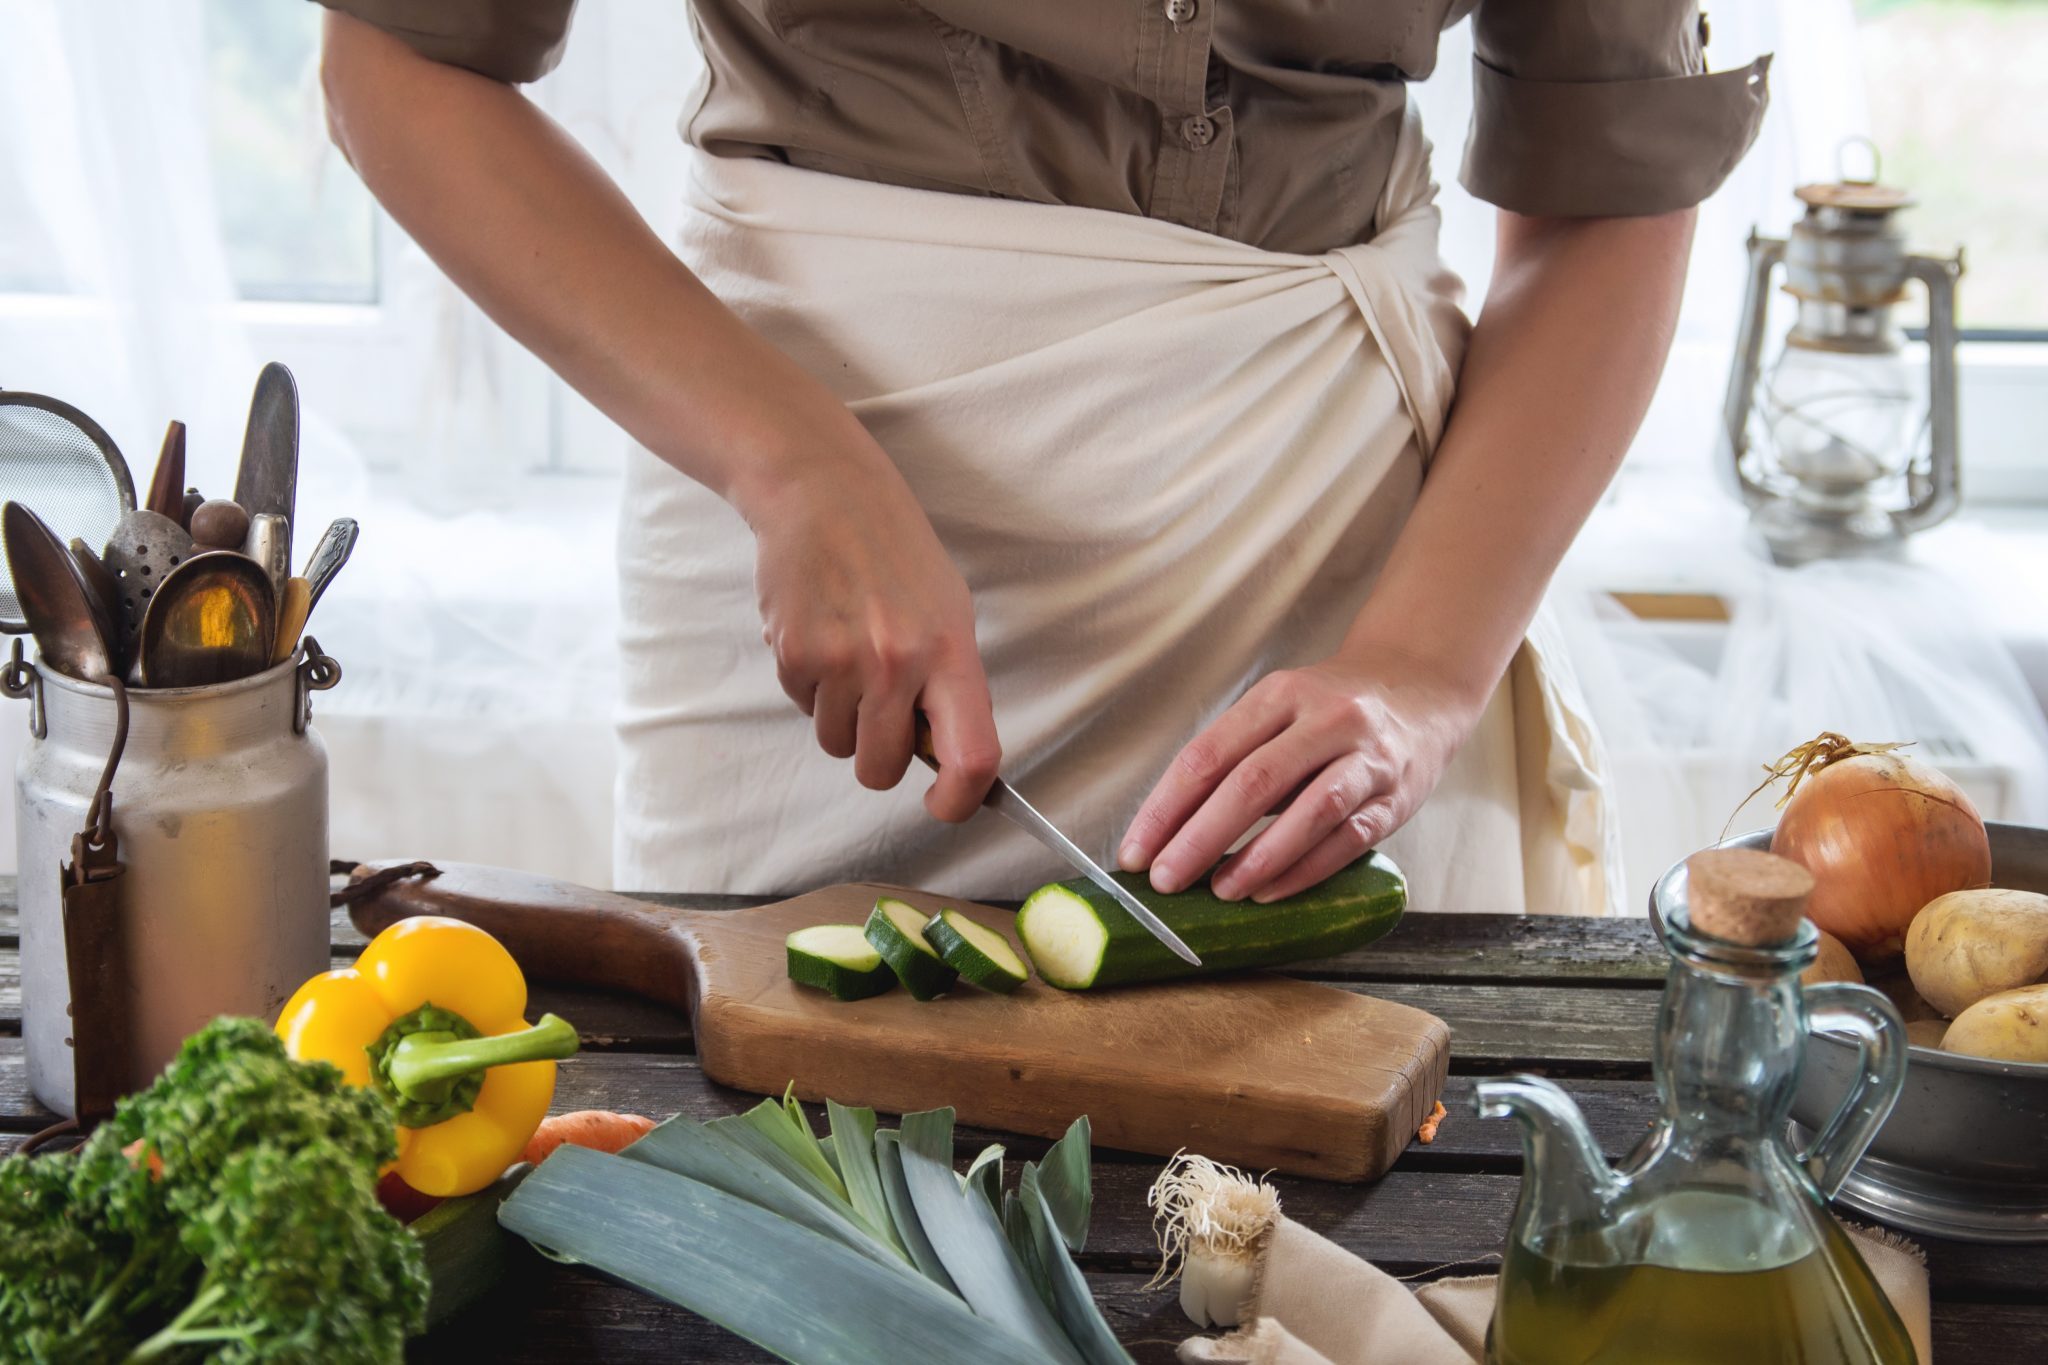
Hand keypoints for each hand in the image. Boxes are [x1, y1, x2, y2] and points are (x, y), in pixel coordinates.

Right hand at [747, 419, 999, 820]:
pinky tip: (821, 635)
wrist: (823, 493)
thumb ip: (951, 684)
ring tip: (850, 656)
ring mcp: (841, 660)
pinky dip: (811, 687)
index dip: (959, 800)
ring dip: (842, 718)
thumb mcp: (948, 610)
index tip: (944, 805)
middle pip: (883, 769)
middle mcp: (897, 662)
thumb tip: (946, 757)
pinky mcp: (792, 653)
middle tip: (882, 707)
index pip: (971, 755)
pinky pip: (803, 708)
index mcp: (950, 652)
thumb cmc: (894, 553)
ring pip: (838, 744)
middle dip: (880, 756)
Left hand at [1118, 656, 1482, 901]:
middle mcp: (1326, 719)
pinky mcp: (1396, 797)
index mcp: (1280, 694)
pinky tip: (1269, 893)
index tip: (1135, 851)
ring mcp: (1366, 758)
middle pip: (1254, 782)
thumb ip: (1232, 760)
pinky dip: (1304, 870)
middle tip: (1165, 880)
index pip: (1209, 754)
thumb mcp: (1277, 712)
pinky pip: (1348, 839)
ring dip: (1258, 859)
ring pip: (1310, 812)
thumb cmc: (1328, 711)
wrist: (1420, 688)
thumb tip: (1168, 832)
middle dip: (1201, 837)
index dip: (1166, 807)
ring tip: (1218, 892)